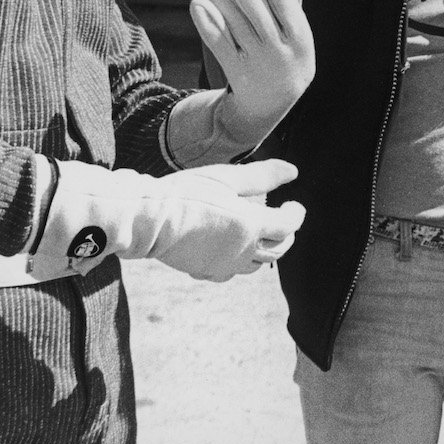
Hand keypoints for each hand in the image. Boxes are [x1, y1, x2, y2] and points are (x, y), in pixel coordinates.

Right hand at [151, 160, 306, 278]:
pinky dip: (238, 261)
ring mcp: (223, 265)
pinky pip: (230, 271)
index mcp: (252, 225)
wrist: (148, 219)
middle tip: (283, 220)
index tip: (294, 205)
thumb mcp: (227, 177)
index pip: (288, 225)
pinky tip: (230, 250)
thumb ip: (263, 176)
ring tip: (260, 235)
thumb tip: (293, 172)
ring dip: (265, 250)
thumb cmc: (187, 192)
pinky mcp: (205, 271)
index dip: (296, 214)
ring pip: (256, 265)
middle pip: (278, 250)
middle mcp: (243, 251)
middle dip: (286, 235)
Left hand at [190, 0, 314, 148]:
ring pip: (234, 23)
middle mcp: (280, 51)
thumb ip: (292, 9)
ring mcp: (257, 64)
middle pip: (257, 10)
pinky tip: (198, 3)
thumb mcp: (298, 38)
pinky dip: (207, 22)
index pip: (284, 2)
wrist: (269, 107)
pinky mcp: (235, 72)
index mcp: (300, 38)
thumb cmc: (285, 58)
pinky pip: (218, 44)